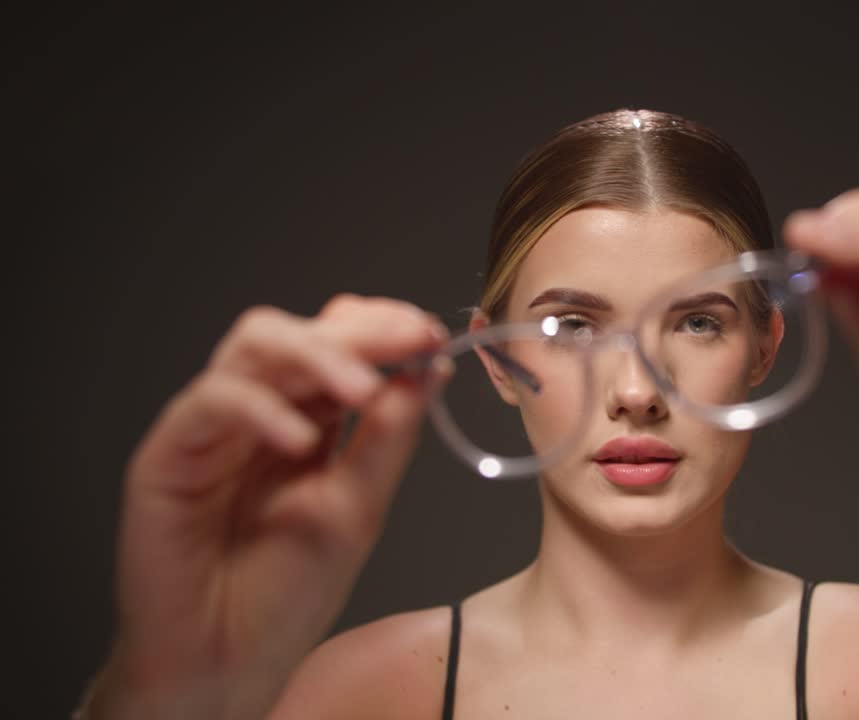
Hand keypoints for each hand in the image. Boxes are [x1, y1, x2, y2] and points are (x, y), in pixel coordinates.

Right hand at [94, 294, 448, 719]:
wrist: (226, 665)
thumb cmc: (285, 594)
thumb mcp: (358, 507)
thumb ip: (388, 438)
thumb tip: (429, 370)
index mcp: (309, 420)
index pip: (341, 343)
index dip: (383, 328)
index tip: (432, 334)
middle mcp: (260, 412)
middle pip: (299, 332)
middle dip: (359, 332)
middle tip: (409, 339)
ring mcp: (214, 427)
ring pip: (254, 347)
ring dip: (316, 355)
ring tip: (362, 389)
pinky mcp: (169, 454)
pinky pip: (210, 402)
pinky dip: (259, 409)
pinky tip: (298, 440)